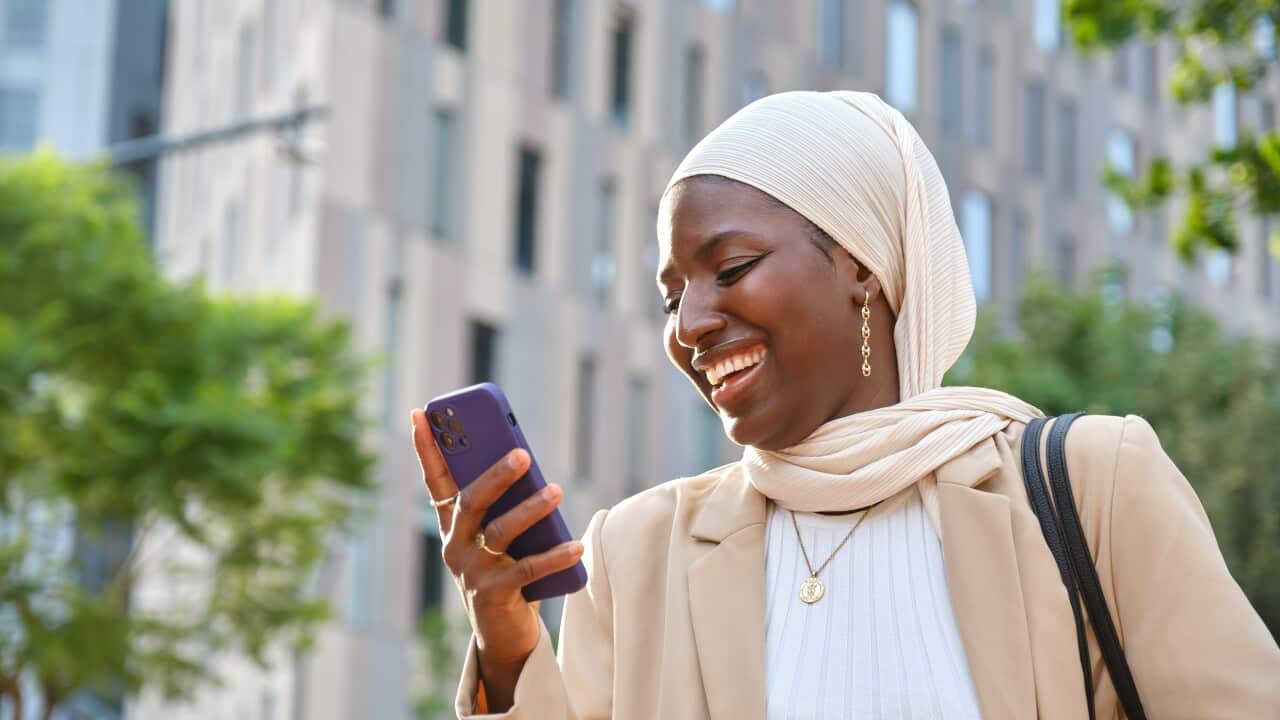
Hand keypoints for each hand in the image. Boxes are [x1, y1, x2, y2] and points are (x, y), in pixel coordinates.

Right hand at [411, 409, 583, 710]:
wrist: (501, 632)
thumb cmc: (504, 569)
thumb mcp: (497, 534)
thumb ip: (503, 503)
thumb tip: (524, 462)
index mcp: (452, 525)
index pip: (435, 480)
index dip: (426, 448)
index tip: (419, 414)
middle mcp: (455, 545)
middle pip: (471, 501)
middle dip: (494, 475)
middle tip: (522, 454)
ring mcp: (472, 570)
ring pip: (500, 531)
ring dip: (530, 509)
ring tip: (556, 491)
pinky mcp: (494, 593)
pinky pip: (527, 569)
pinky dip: (554, 557)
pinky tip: (576, 547)